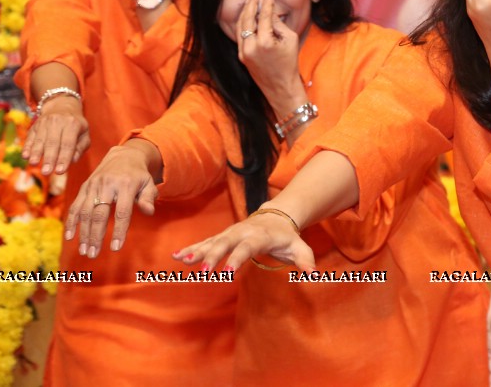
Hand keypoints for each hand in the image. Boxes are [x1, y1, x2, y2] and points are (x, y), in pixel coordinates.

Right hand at [22, 95, 88, 174]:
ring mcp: (44, 122)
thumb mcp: (84, 134)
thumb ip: (80, 147)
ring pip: (40, 140)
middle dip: (49, 159)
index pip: (68, 144)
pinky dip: (27, 147)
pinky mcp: (35, 125)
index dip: (64, 158)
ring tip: (34, 164)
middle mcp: (58, 122)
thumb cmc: (76, 126)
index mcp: (73, 124)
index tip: (60, 171)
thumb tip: (73, 160)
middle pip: (53, 143)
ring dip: (36, 153)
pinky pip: (30, 137)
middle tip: (46, 172)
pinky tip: (25, 156)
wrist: (62, 106)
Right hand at [64, 141, 157, 257]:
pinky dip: (71, 221)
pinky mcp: (84, 186)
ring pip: (85, 212)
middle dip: (95, 236)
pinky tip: (69, 236)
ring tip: (84, 250)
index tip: (115, 248)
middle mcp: (107, 185)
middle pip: (99, 214)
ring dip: (83, 233)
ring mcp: (93, 185)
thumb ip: (148, 198)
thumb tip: (149, 211)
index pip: (122, 212)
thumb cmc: (139, 175)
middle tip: (93, 254)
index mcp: (126, 185)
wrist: (123, 155)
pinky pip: (75, 205)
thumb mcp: (148, 184)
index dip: (118, 231)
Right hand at [173, 207, 316, 271]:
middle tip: (201, 271)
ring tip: (181, 261)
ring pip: (211, 242)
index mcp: (260, 236)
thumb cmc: (287, 236)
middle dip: (212, 257)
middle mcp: (242, 232)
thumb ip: (306, 261)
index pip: (247, 248)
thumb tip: (314, 275)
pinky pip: (205, 242)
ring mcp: (230, 233)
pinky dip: (191, 248)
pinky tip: (176, 256)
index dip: (236, 259)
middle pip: (225, 243)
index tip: (226, 273)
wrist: (276, 215)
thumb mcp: (300, 247)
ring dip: (196, 251)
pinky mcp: (222, 236)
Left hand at [237, 0, 302, 100]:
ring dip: (245, 12)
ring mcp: (244, 52)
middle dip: (251, 4)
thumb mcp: (290, 40)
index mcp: (265, 42)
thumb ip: (279, 24)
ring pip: (240, 26)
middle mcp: (251, 46)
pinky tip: (247, 15)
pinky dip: (243, 23)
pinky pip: (240, 35)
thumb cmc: (289, 63)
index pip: (264, 17)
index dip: (265, 5)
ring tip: (250, 0)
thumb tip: (270, 11)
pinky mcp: (241, 56)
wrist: (280, 86)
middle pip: (248, 19)